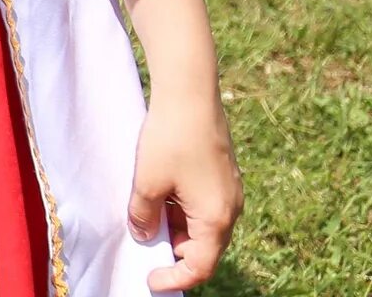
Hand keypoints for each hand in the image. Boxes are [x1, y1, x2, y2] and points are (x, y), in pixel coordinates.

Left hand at [128, 88, 240, 289]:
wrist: (191, 92)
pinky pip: (204, 206)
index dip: (175, 278)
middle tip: (143, 252)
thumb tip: (142, 235)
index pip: (200, 266)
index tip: (150, 280)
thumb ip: (143, 216)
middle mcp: (230, 209)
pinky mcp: (222, 175)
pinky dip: (182, 211)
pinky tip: (158, 198)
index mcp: (216, 219)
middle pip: (204, 248)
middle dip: (173, 254)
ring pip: (202, 226)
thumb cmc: (170, 138)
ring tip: (145, 221)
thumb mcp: (147, 182)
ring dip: (175, 230)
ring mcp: (229, 191)